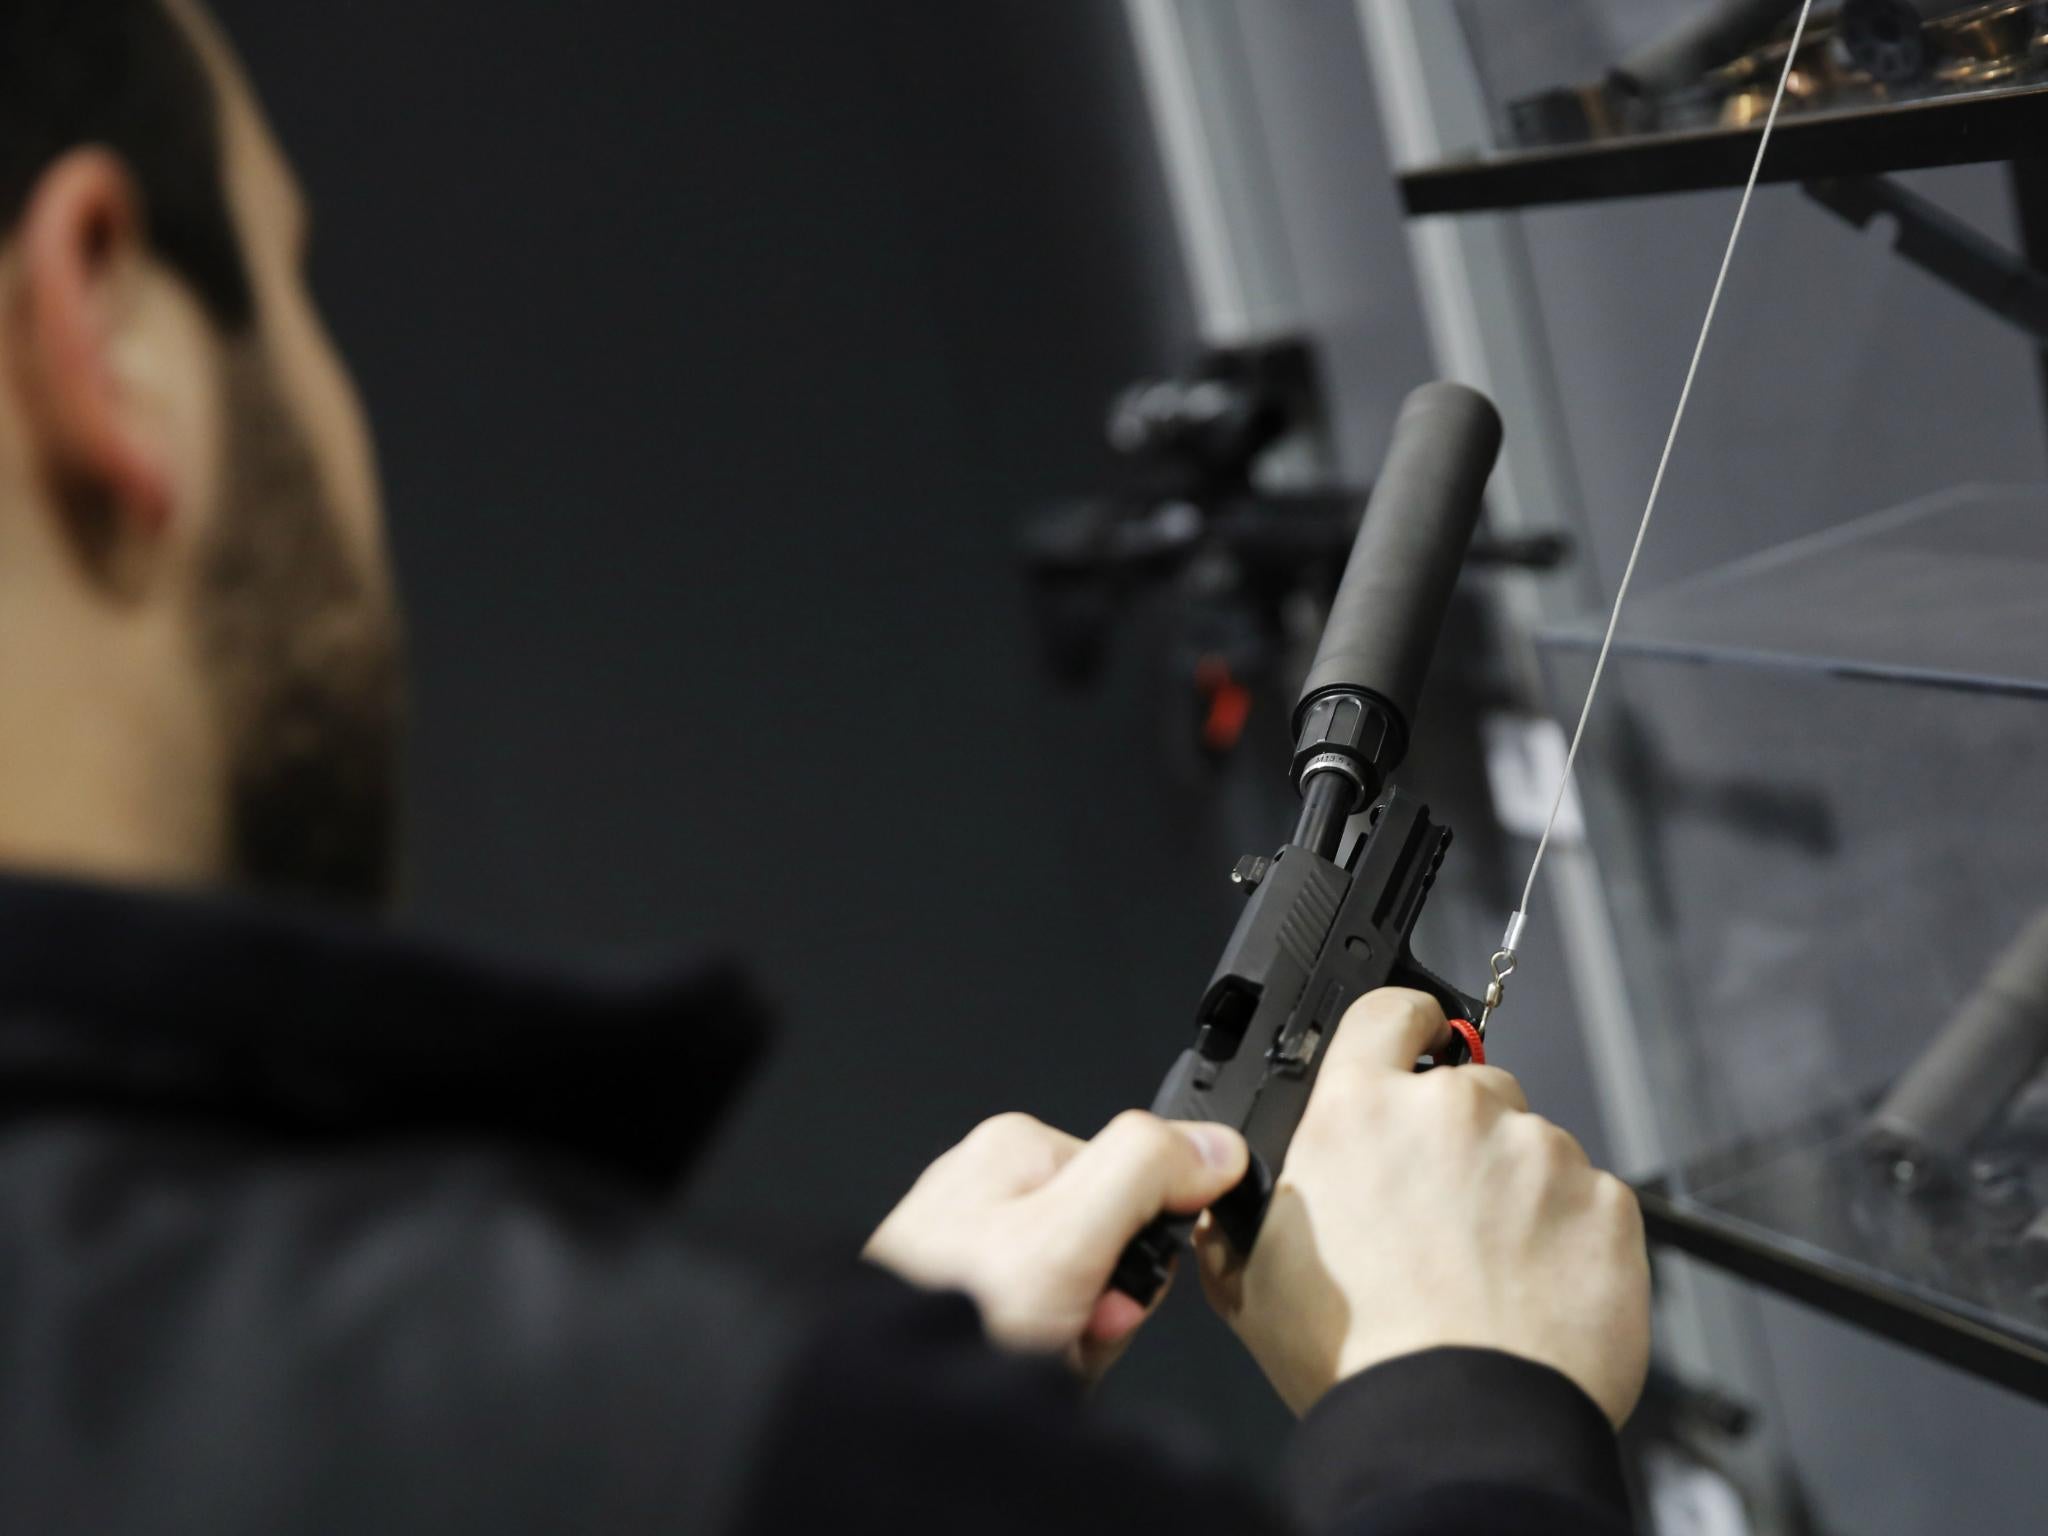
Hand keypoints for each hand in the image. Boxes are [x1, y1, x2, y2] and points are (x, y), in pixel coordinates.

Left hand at [865, 1110, 1247, 1378]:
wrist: (877, 1401)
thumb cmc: (952, 1314)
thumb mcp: (1066, 1235)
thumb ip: (1143, 1175)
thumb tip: (1216, 1145)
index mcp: (1019, 1146)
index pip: (1140, 1181)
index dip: (1144, 1251)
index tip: (1116, 1289)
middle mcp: (992, 1185)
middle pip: (1111, 1242)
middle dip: (1106, 1305)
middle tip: (1069, 1333)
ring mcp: (973, 1245)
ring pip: (1079, 1293)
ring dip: (1076, 1340)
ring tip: (1036, 1357)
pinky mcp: (962, 1297)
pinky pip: (1039, 1326)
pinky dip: (1042, 1357)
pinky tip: (1016, 1369)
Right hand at [1199, 988, 1649, 1425]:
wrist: (1457, 1432)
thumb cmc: (1355, 1361)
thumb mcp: (1251, 1278)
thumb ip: (1242, 1213)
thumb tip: (1229, 1202)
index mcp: (1358, 1112)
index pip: (1387, 1010)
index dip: (1403, 1023)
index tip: (1414, 1042)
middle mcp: (1452, 1110)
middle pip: (1467, 1088)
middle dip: (1457, 1139)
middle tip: (1439, 1217)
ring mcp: (1539, 1152)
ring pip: (1531, 1146)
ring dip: (1514, 1190)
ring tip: (1486, 1271)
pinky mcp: (1607, 1202)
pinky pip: (1588, 1200)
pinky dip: (1568, 1236)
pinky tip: (1533, 1290)